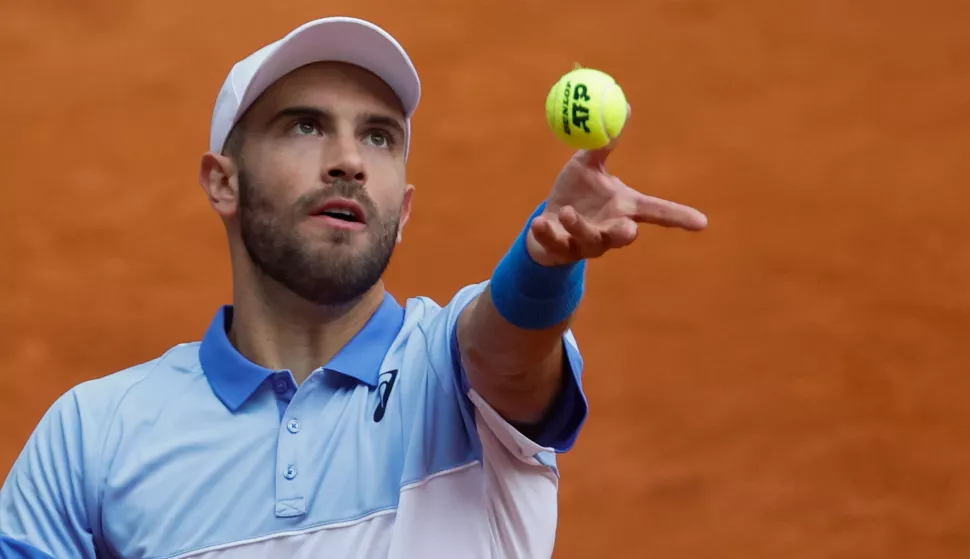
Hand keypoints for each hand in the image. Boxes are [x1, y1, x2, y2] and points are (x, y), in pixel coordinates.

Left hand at [526, 121, 707, 266]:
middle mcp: (608, 229)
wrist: (547, 222)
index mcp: (622, 208)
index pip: (657, 212)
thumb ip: (603, 144)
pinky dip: (548, 234)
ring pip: (589, 240)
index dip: (679, 217)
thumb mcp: (587, 166)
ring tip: (567, 212)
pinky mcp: (560, 250)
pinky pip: (555, 244)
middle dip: (625, 234)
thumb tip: (626, 107)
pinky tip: (539, 223)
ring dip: (580, 227)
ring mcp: (585, 243)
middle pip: (624, 236)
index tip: (702, 222)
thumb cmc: (575, 193)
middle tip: (629, 229)